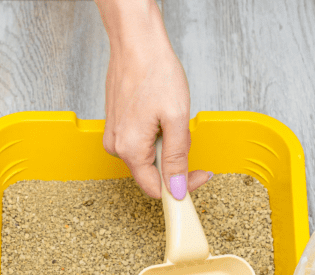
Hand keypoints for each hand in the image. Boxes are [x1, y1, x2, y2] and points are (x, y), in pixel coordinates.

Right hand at [96, 0, 210, 198]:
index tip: (200, 176)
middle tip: (186, 133)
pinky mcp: (116, 126)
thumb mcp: (176, 118)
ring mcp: (114, 136)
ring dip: (165, 146)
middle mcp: (117, 147)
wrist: (136, 44)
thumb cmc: (155, 72)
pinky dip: (155, 135)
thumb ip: (177, 158)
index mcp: (130, 149)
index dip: (181, 186)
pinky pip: (139, 143)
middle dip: (175, 161)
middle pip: (152, 174)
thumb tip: (176, 189)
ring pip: (147, 157)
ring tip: (170, 117)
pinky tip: (159, 113)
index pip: (157, 189)